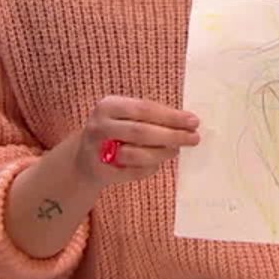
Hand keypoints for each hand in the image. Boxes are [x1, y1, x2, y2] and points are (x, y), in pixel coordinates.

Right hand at [74, 95, 200, 186]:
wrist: (85, 158)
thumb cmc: (116, 131)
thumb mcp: (127, 116)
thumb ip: (152, 116)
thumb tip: (188, 121)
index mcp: (108, 105)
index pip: (145, 109)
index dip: (171, 116)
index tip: (194, 121)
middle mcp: (100, 126)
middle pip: (142, 131)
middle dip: (172, 135)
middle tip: (194, 138)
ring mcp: (97, 150)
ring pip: (137, 154)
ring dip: (162, 153)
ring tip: (175, 150)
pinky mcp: (100, 171)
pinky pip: (133, 172)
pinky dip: (150, 168)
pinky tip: (156, 163)